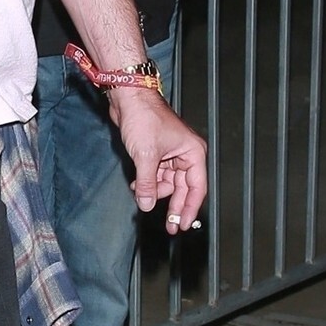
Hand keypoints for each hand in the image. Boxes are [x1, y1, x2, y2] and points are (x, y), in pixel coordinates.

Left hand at [110, 90, 206, 233]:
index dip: (190, 209)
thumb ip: (148, 184)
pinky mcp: (158, 152)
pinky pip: (157, 174)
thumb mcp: (145, 157)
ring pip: (168, 182)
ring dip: (155, 191)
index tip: (182, 225)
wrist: (129, 98)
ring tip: (141, 194)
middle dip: (173, 205)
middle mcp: (186, 154)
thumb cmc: (144, 118)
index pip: (197, 188)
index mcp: (193, 153)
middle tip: (169, 227)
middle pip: (183, 188)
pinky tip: (137, 185)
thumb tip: (146, 205)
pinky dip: (148, 182)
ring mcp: (172, 154)